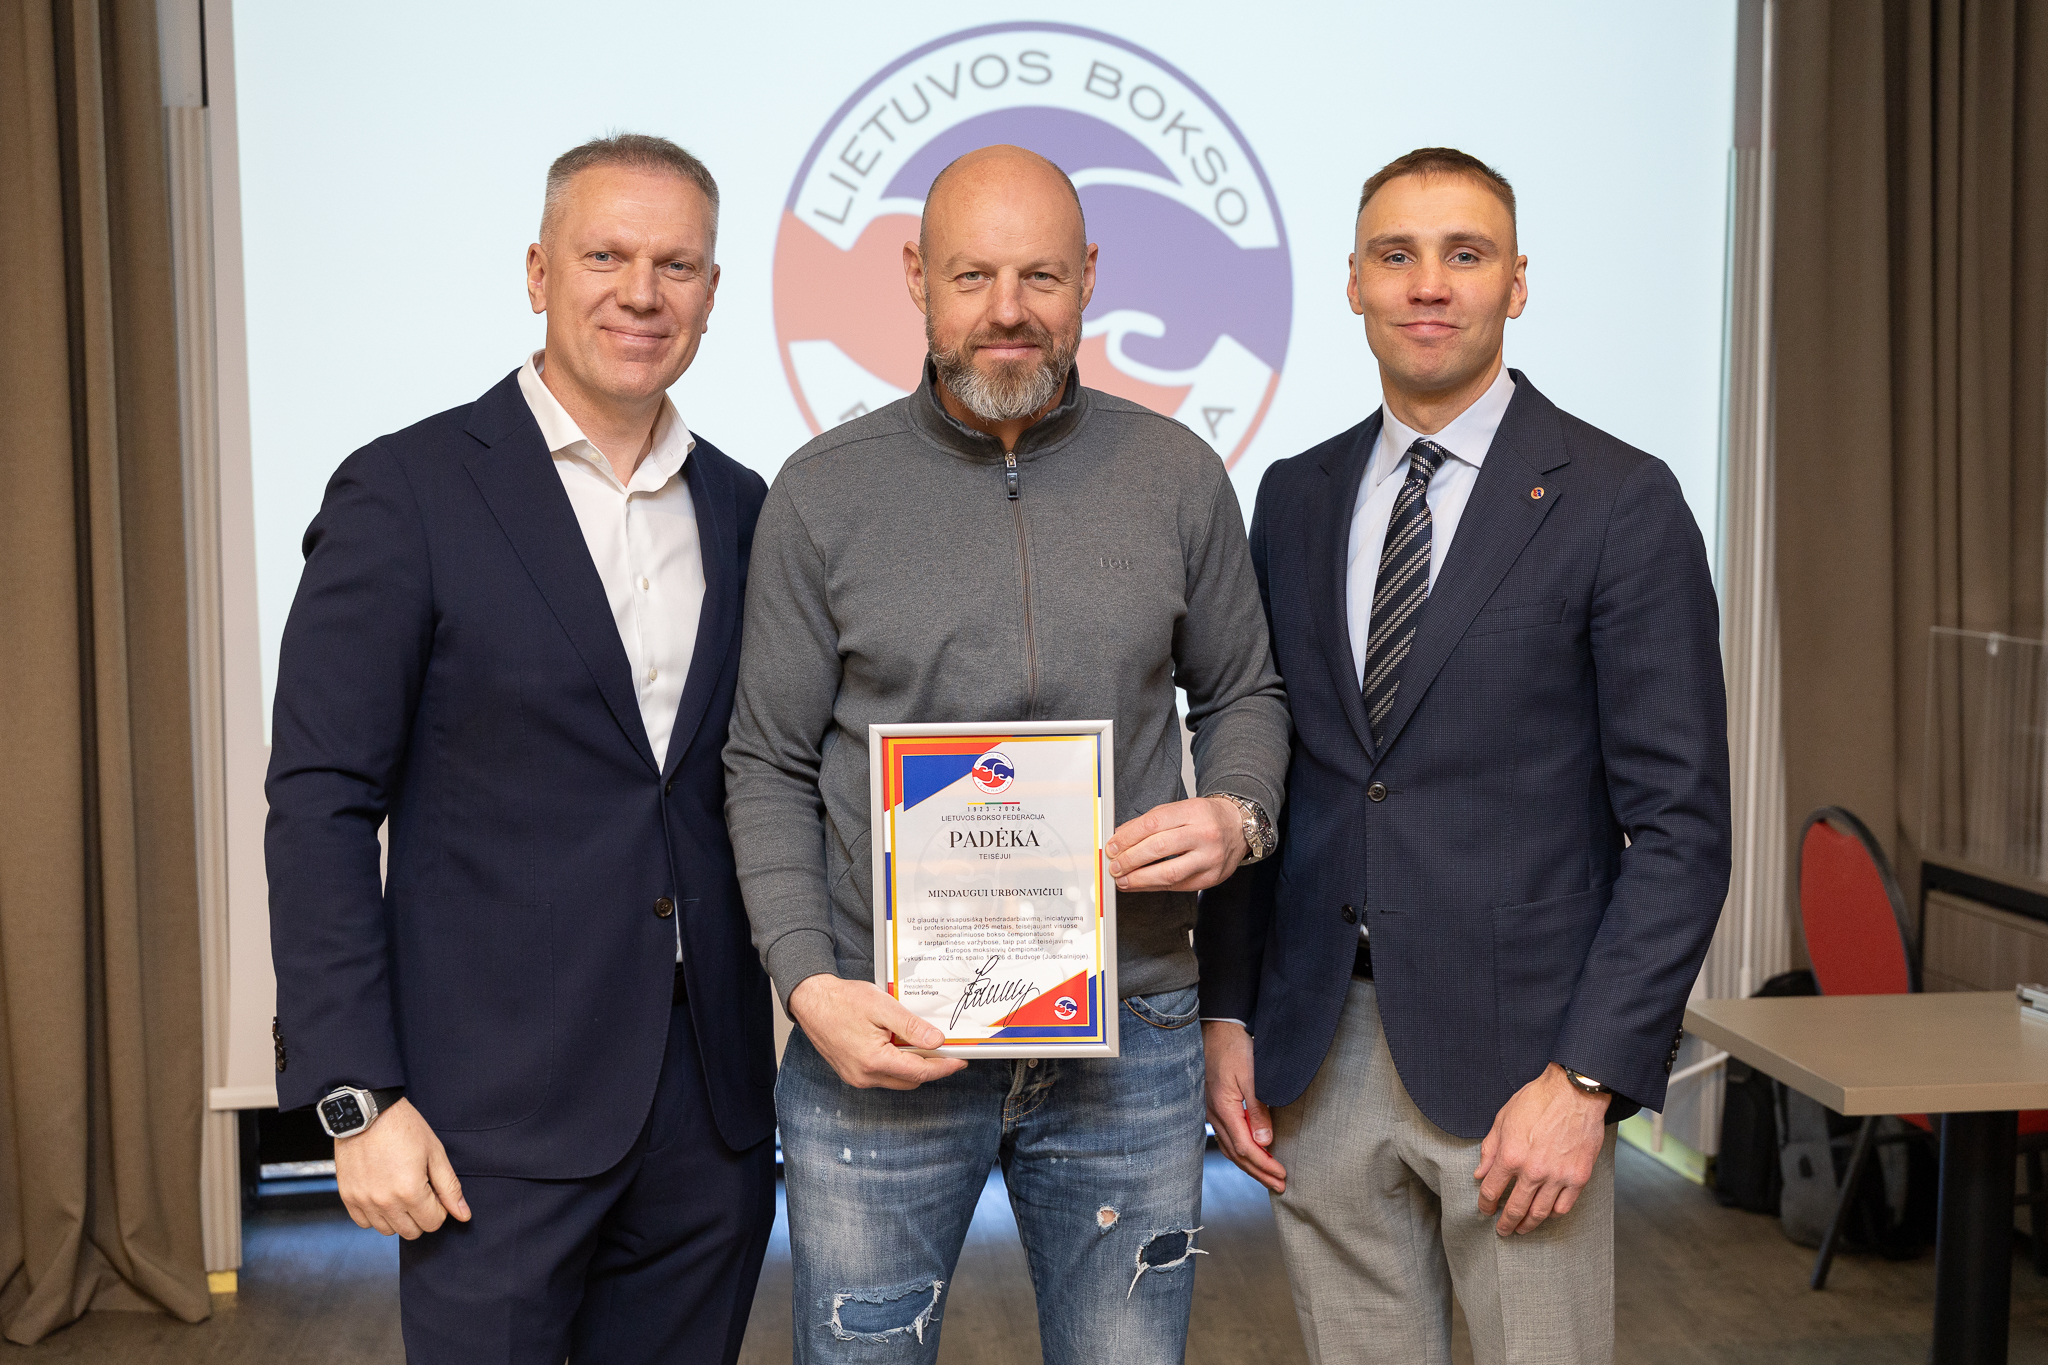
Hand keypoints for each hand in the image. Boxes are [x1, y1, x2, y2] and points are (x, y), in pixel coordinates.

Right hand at [334, 1097, 469, 1239]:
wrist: (367, 1112)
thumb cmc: (404, 1127)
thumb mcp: (435, 1153)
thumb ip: (450, 1188)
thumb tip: (463, 1215)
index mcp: (410, 1191)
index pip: (433, 1223)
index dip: (439, 1209)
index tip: (435, 1191)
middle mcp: (385, 1202)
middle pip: (411, 1232)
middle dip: (421, 1216)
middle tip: (420, 1192)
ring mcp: (363, 1201)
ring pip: (387, 1230)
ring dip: (398, 1217)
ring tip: (400, 1192)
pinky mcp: (348, 1196)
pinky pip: (364, 1223)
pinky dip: (375, 1215)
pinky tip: (383, 1195)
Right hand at [788, 974, 968, 1090]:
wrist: (811, 1001)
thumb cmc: (842, 1000)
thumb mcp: (882, 1007)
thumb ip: (910, 1026)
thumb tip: (937, 1041)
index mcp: (873, 1060)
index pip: (919, 1071)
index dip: (943, 1067)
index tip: (959, 1061)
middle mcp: (864, 1076)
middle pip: (910, 1080)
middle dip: (931, 1068)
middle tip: (947, 1051)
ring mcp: (856, 1077)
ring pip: (897, 1080)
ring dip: (913, 1067)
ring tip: (924, 1045)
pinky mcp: (852, 1073)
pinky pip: (883, 1075)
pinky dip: (897, 1065)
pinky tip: (901, 1047)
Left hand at [1105, 796, 1246, 893]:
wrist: (1238, 827)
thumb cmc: (1206, 818)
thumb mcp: (1180, 809)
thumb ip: (1150, 822)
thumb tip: (1119, 837)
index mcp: (1194, 812)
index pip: (1153, 823)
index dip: (1128, 837)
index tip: (1112, 846)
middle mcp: (1204, 834)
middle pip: (1159, 848)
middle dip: (1130, 859)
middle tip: (1114, 866)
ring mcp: (1210, 859)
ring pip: (1169, 873)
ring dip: (1140, 879)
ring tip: (1123, 880)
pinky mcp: (1211, 878)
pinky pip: (1177, 886)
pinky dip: (1154, 886)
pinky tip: (1141, 884)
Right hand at [1204, 1021, 1286, 1192]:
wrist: (1216, 1030)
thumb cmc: (1235, 1049)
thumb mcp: (1252, 1077)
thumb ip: (1259, 1109)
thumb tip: (1265, 1141)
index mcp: (1224, 1110)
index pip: (1246, 1149)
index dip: (1265, 1165)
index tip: (1283, 1175)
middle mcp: (1214, 1116)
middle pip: (1237, 1155)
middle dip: (1259, 1173)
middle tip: (1279, 1186)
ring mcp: (1211, 1113)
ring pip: (1230, 1149)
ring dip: (1250, 1166)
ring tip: (1267, 1177)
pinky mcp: (1213, 1108)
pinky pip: (1226, 1138)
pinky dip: (1240, 1152)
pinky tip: (1249, 1155)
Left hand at [1474, 1063, 1610, 1235]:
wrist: (1575, 1092)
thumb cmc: (1537, 1100)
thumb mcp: (1503, 1119)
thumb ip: (1489, 1149)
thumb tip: (1480, 1174)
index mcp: (1511, 1155)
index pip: (1491, 1191)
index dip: (1485, 1204)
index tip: (1485, 1210)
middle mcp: (1533, 1171)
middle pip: (1515, 1208)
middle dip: (1505, 1222)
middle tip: (1502, 1230)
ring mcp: (1558, 1176)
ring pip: (1540, 1212)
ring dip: (1528, 1224)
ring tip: (1522, 1228)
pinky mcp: (1579, 1176)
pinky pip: (1564, 1206)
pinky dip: (1553, 1214)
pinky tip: (1546, 1213)